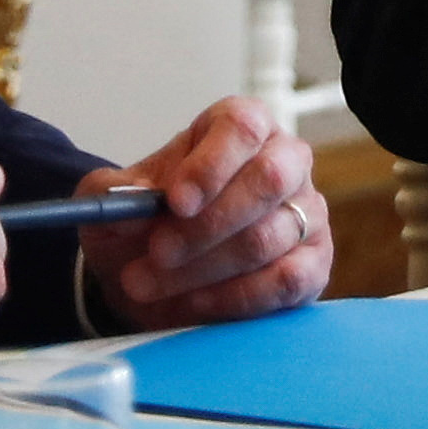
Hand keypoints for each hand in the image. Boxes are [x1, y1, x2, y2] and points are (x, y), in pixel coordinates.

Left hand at [80, 99, 332, 330]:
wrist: (154, 271)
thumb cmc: (144, 220)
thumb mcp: (114, 199)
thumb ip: (115, 192)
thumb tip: (132, 199)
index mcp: (240, 127)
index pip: (243, 127)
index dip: (211, 164)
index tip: (174, 201)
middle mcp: (285, 161)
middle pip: (268, 179)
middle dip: (206, 225)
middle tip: (156, 252)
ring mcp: (306, 213)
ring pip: (266, 238)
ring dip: (201, 268)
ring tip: (148, 283)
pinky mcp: (313, 263)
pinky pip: (286, 280)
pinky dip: (234, 297)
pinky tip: (194, 302)